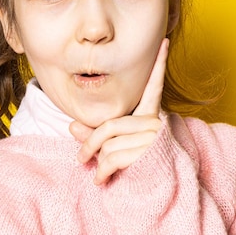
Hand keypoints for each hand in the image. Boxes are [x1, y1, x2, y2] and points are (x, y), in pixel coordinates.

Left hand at [69, 38, 168, 184]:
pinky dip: (102, 171)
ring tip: (98, 173)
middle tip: (80, 158)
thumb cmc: (134, 167)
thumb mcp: (113, 147)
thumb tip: (71, 126)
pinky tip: (101, 180)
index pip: (153, 87)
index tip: (163, 42)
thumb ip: (95, 135)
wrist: (157, 192)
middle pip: (109, 125)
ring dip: (96, 161)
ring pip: (108, 143)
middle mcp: (156, 123)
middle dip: (90, 143)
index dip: (159, 64)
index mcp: (150, 116)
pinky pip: (113, 157)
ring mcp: (154, 136)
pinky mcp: (150, 151)